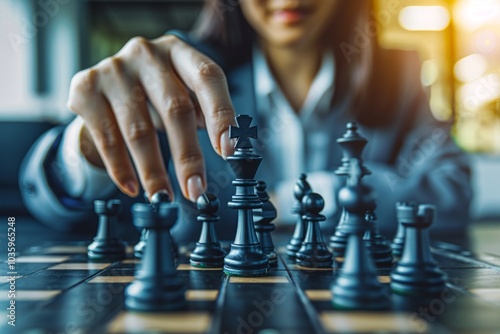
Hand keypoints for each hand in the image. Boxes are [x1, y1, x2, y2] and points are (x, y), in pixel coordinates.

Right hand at [67, 35, 234, 201]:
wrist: (107, 82)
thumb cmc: (156, 90)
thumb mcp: (184, 92)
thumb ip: (205, 113)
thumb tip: (229, 149)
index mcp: (179, 51)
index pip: (208, 78)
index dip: (221, 115)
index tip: (230, 151)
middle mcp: (146, 53)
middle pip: (175, 108)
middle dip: (188, 156)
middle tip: (195, 189)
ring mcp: (113, 69)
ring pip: (139, 130)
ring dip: (154, 171)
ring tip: (163, 198)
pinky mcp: (85, 89)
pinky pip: (107, 138)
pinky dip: (121, 169)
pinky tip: (132, 188)